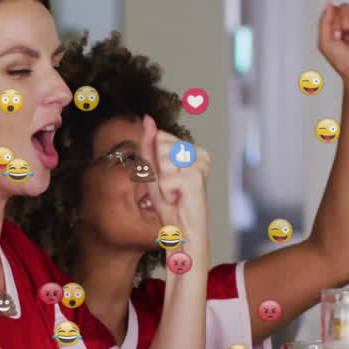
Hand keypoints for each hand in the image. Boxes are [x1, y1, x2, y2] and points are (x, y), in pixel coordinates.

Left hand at [137, 115, 209, 237]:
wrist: (182, 230)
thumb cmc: (170, 203)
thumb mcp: (154, 170)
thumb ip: (150, 144)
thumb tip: (148, 118)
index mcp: (191, 149)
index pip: (161, 136)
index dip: (155, 160)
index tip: (164, 177)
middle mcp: (200, 154)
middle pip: (161, 145)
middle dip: (157, 170)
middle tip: (168, 187)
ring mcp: (200, 165)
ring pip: (163, 160)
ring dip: (161, 182)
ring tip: (173, 193)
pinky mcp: (197, 179)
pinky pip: (166, 178)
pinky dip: (166, 192)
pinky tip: (177, 198)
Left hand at [317, 2, 348, 84]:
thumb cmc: (342, 62)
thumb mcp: (325, 43)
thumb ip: (324, 22)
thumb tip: (328, 4)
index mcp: (335, 26)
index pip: (334, 9)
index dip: (335, 20)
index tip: (336, 34)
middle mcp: (348, 24)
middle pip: (346, 7)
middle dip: (345, 23)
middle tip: (346, 37)